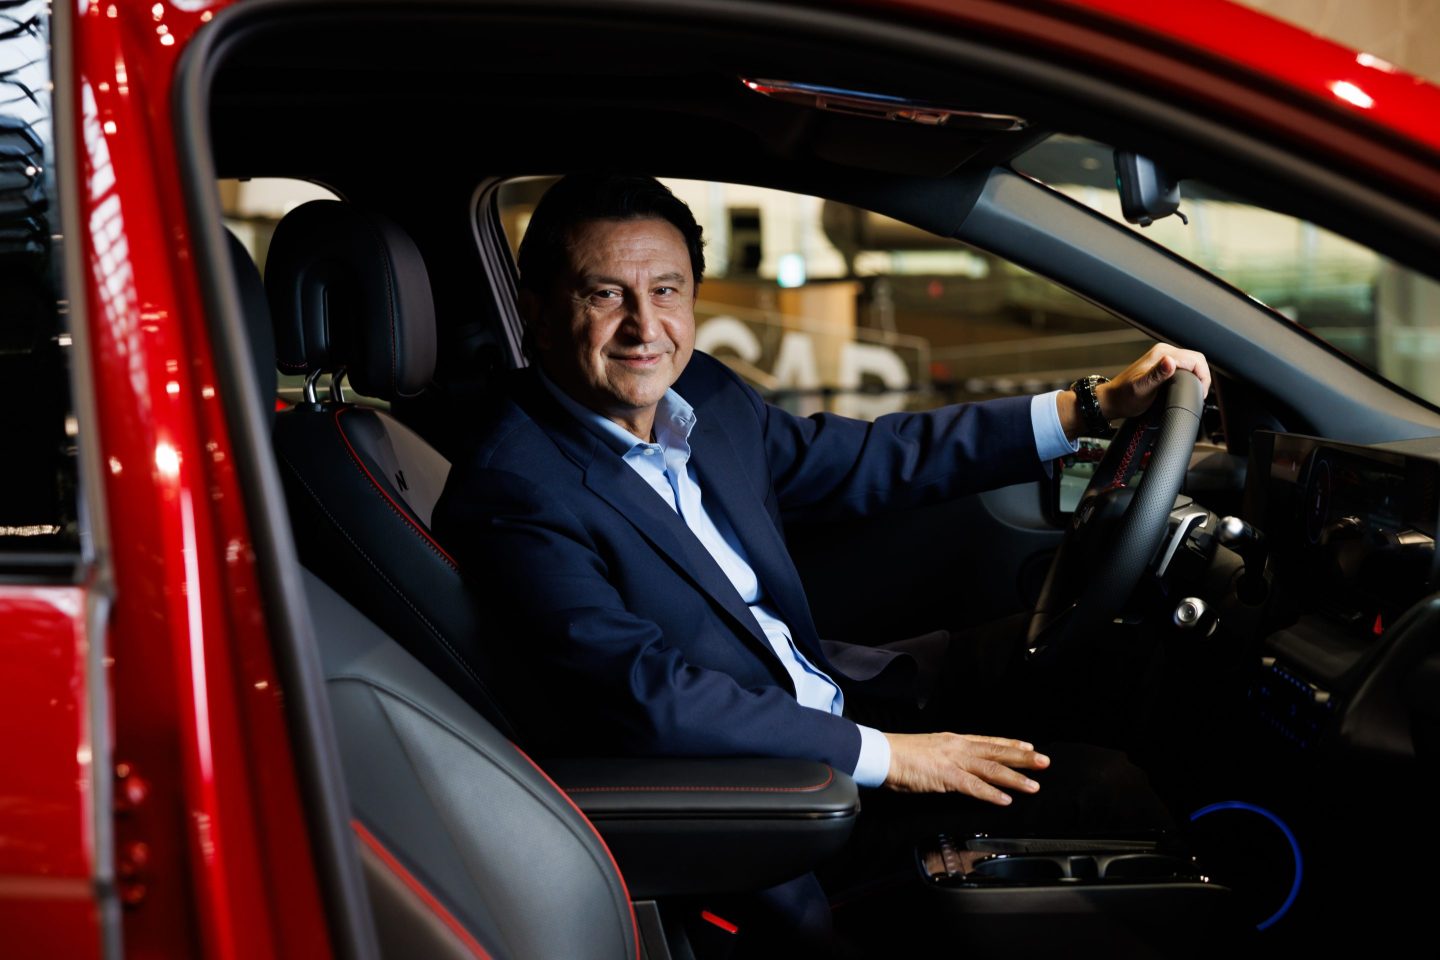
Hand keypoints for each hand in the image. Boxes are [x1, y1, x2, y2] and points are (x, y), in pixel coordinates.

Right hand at [882, 732, 1049, 804]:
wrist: (881, 754)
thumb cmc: (899, 755)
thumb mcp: (928, 751)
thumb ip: (946, 759)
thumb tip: (957, 769)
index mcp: (953, 740)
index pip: (988, 741)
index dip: (1010, 745)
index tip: (1028, 747)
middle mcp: (957, 747)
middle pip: (996, 752)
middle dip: (1023, 758)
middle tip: (1045, 762)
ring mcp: (953, 760)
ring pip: (991, 769)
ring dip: (1015, 778)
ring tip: (1034, 785)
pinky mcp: (946, 776)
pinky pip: (973, 786)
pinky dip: (991, 793)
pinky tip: (1005, 800)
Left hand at [1097, 343, 1210, 420]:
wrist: (1111, 400)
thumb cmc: (1124, 397)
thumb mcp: (1142, 389)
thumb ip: (1157, 375)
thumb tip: (1170, 362)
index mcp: (1162, 354)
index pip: (1195, 359)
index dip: (1203, 377)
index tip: (1199, 392)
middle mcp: (1164, 352)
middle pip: (1196, 360)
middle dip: (1202, 377)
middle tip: (1199, 395)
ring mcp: (1163, 358)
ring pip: (1191, 364)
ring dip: (1196, 377)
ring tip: (1194, 393)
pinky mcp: (1162, 365)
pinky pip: (1184, 368)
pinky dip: (1189, 377)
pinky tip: (1186, 388)